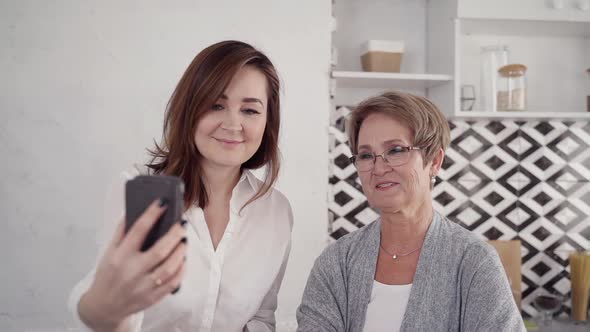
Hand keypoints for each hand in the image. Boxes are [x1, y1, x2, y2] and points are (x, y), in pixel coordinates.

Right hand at [78, 199, 187, 330]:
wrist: (104, 306)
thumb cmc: (108, 274)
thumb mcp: (109, 252)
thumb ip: (121, 232)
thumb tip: (134, 210)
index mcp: (119, 257)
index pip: (138, 231)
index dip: (151, 214)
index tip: (162, 203)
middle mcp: (131, 272)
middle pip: (159, 251)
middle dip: (174, 235)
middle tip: (182, 224)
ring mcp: (143, 287)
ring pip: (169, 268)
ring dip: (180, 252)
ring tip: (184, 241)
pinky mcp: (152, 298)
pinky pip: (173, 283)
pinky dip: (181, 270)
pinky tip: (183, 259)